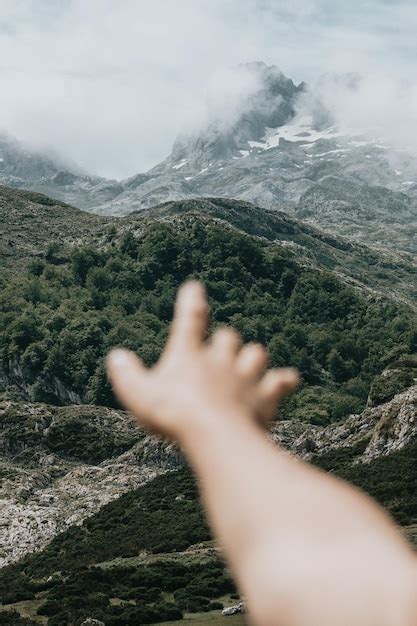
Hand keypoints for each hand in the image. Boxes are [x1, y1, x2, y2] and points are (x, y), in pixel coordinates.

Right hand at [106, 281, 297, 440]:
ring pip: (255, 353)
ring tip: (248, 365)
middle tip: (218, 352)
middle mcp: (219, 358)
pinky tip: (290, 379)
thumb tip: (116, 356)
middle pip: (228, 337)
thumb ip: (126, 375)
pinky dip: (285, 380)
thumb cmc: (173, 414)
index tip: (194, 286)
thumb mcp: (138, 395)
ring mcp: (245, 376)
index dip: (191, 301)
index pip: (190, 319)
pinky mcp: (265, 396)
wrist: (215, 435)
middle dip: (224, 342)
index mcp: (189, 354)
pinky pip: (281, 381)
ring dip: (252, 357)